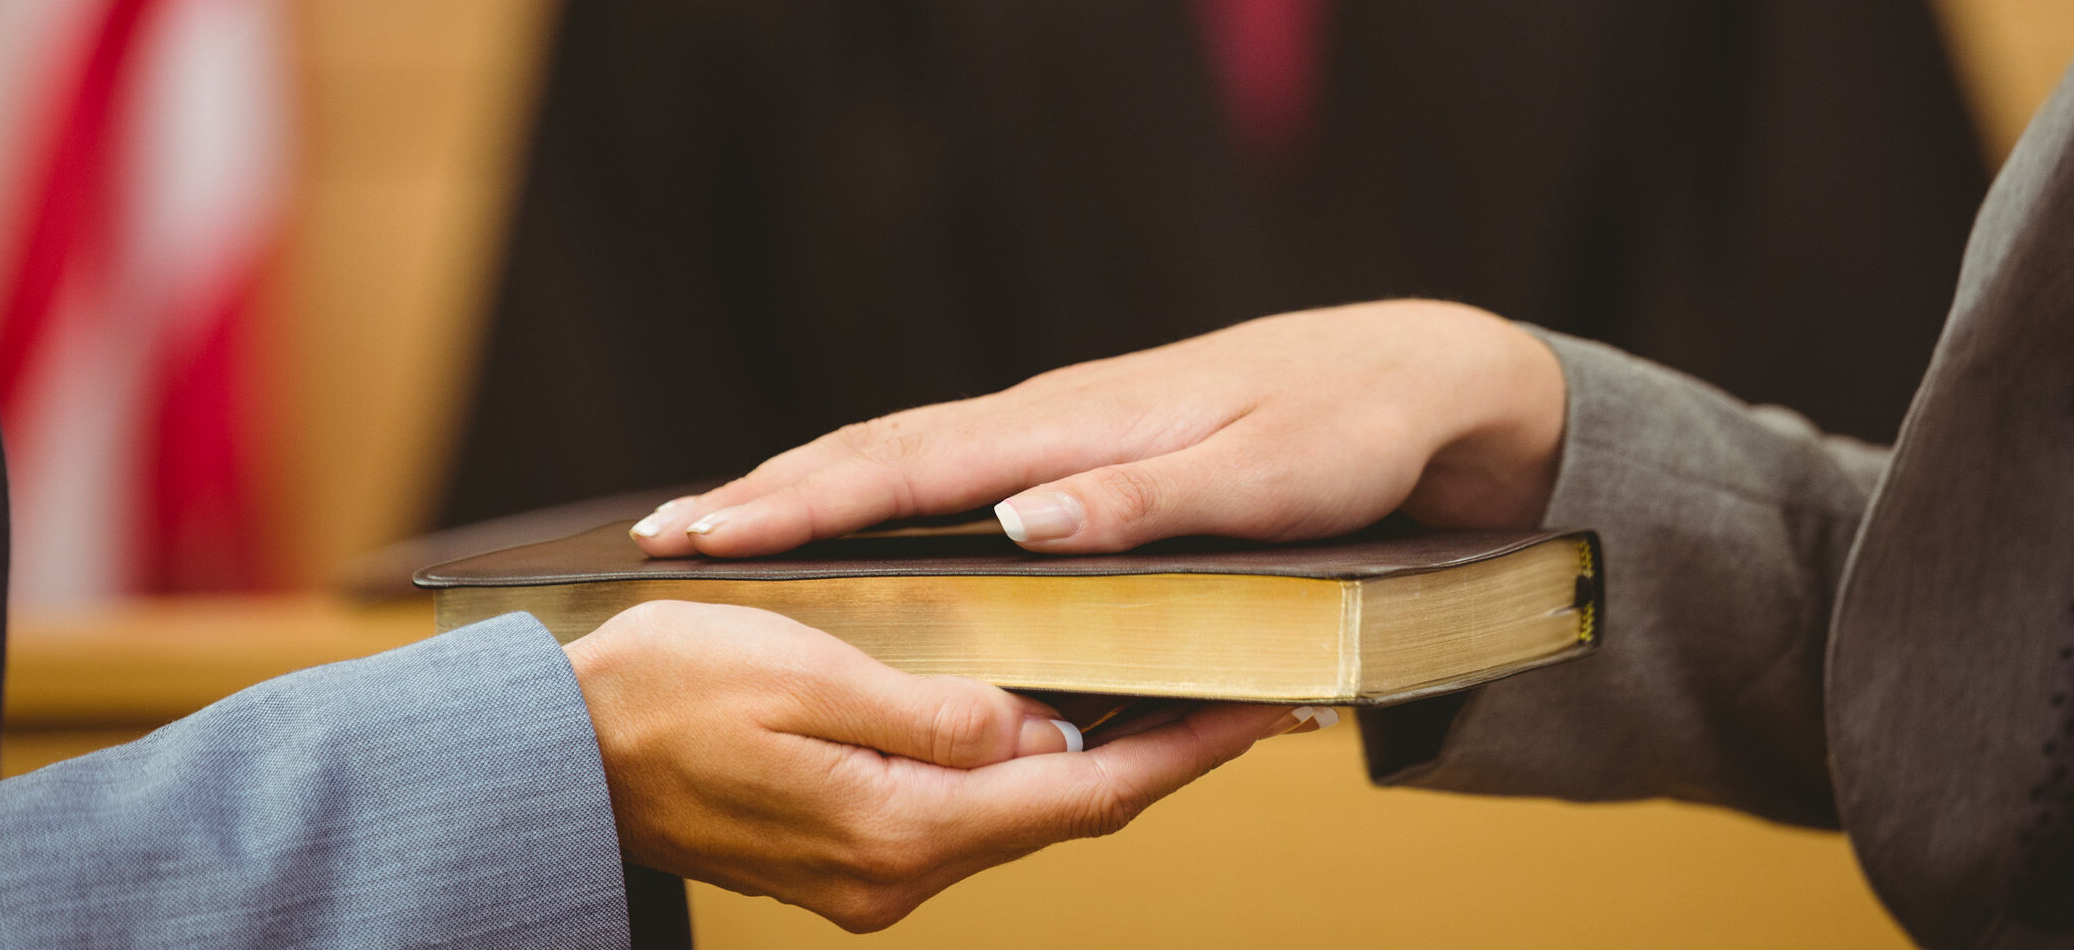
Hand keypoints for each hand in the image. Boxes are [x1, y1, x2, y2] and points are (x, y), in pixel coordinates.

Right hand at [566, 600, 1300, 931]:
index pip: (1085, 794)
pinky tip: (1048, 724)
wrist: (550, 759)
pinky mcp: (847, 859)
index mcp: (901, 829)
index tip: (1264, 710)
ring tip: (1170, 696)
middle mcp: (898, 875)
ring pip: (1019, 815)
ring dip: (1094, 762)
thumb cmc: (658, 696)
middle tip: (1243, 693)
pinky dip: (1021, 772)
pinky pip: (964, 814)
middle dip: (1160, 754)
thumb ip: (935, 711)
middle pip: (1067, 812)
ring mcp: (871, 878)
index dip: (1185, 751)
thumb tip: (1045, 732)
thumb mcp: (804, 675)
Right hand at [628, 299, 1564, 556]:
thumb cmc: (1345, 434)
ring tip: (716, 528)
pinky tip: (849, 521)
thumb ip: (1143, 505)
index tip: (704, 532)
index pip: (910, 467)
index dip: (800, 503)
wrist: (1413, 377)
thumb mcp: (1263, 481)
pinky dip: (876, 492)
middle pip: (880, 453)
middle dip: (766, 495)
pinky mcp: (1079, 451)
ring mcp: (1060, 431)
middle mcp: (1051, 423)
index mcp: (1078, 429)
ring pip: (906, 458)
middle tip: (660, 539)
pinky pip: (948, 471)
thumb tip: (1016, 525)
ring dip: (807, 491)